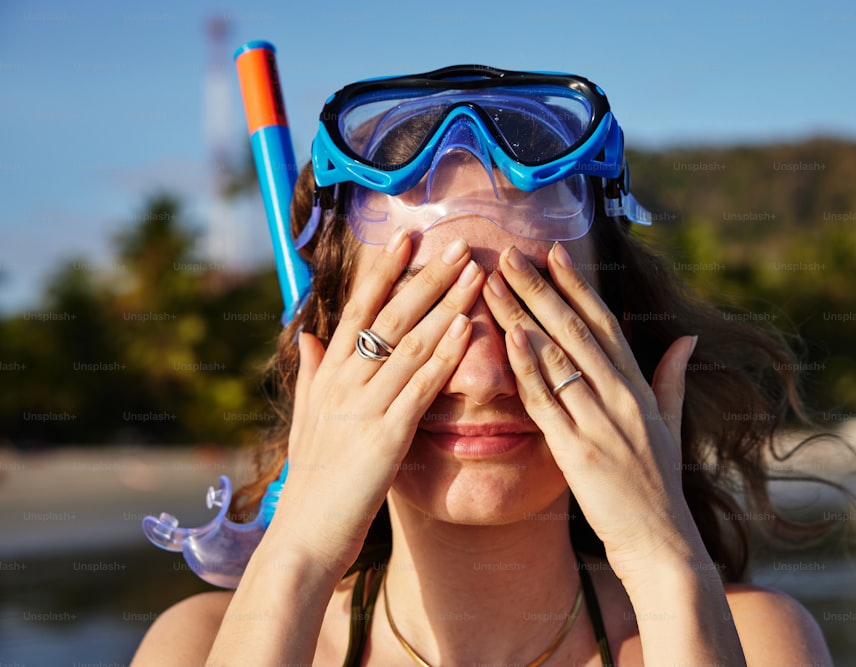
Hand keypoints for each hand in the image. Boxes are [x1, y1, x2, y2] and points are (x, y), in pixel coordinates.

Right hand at [268, 231, 483, 569]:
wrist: (303, 537)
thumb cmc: (312, 482)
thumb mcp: (306, 420)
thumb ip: (311, 372)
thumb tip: (308, 334)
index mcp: (327, 376)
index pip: (357, 310)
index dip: (383, 271)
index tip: (407, 237)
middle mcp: (342, 382)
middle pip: (389, 317)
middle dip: (426, 277)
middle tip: (457, 243)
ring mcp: (363, 407)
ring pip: (409, 343)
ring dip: (445, 304)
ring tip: (474, 272)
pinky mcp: (385, 436)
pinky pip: (420, 386)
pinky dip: (444, 355)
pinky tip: (467, 328)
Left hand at [481, 242, 704, 582]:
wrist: (662, 542)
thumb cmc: (660, 484)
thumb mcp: (671, 425)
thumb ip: (672, 379)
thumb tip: (686, 338)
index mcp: (639, 387)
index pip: (604, 323)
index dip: (576, 285)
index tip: (552, 252)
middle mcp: (621, 396)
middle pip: (575, 329)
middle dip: (540, 288)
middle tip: (510, 255)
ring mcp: (601, 422)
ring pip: (557, 356)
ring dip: (522, 315)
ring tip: (494, 284)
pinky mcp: (579, 452)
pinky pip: (548, 402)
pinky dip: (528, 368)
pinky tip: (508, 338)